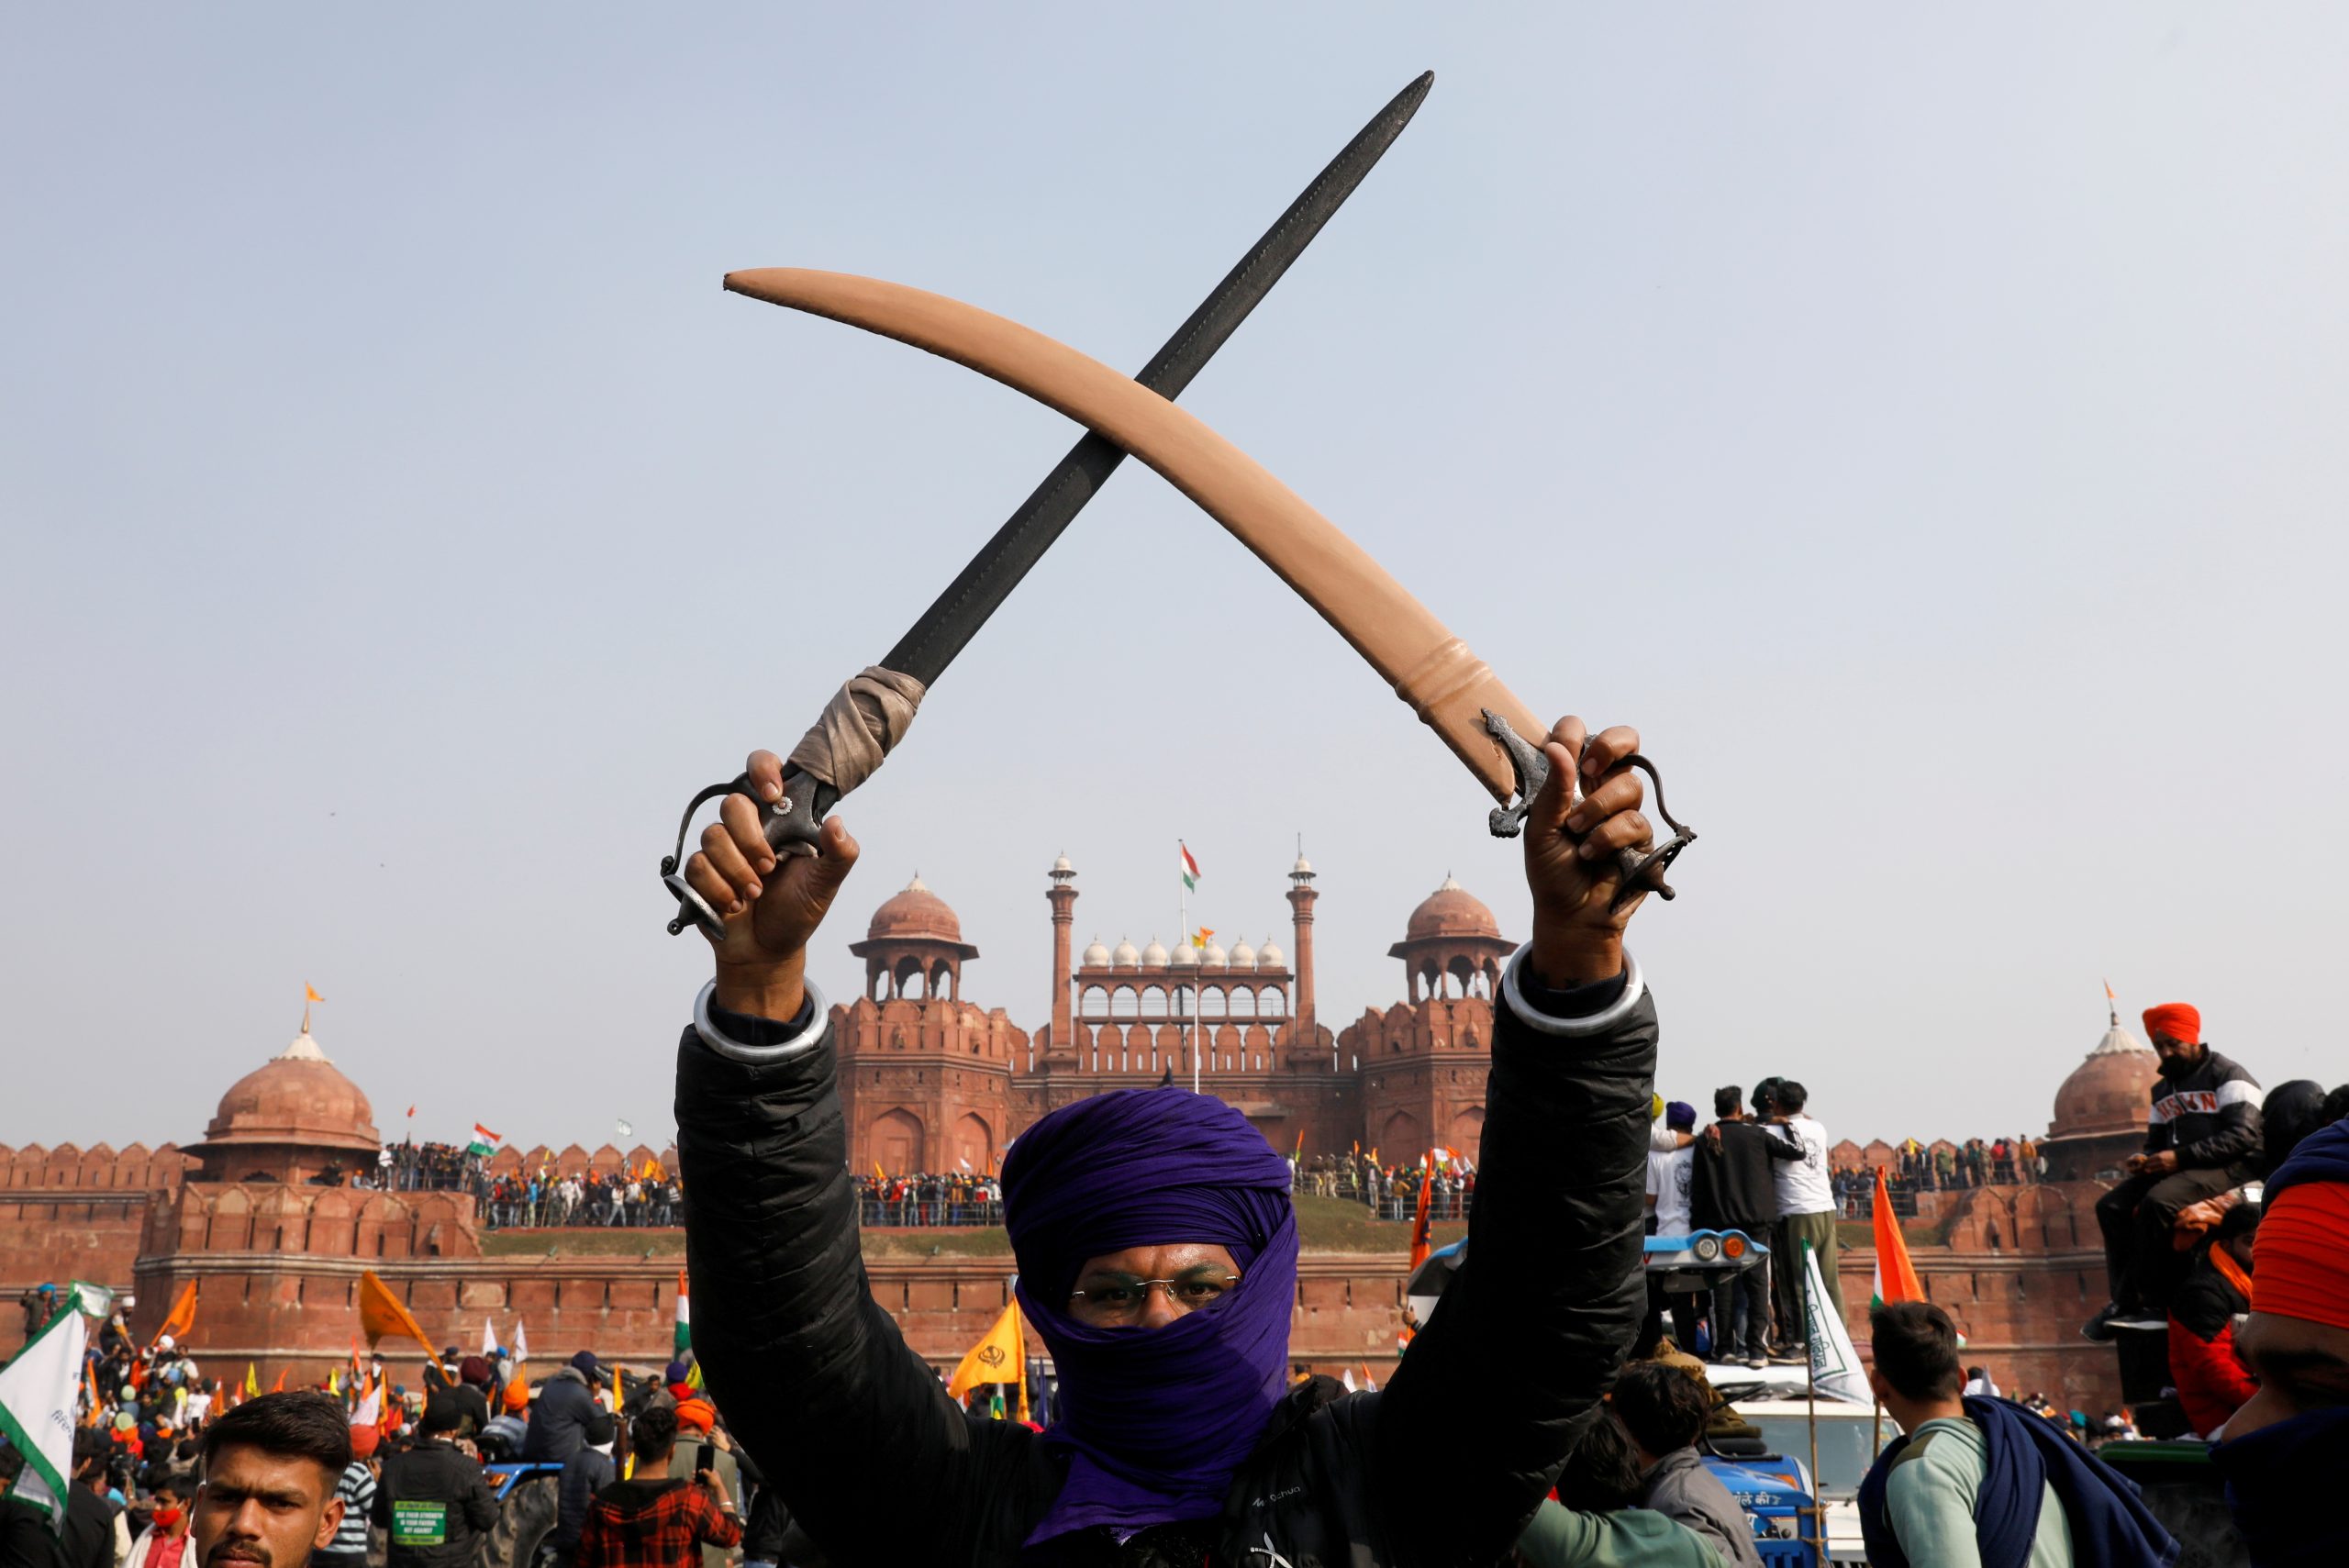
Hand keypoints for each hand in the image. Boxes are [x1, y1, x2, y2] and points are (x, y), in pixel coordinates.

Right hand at [679, 750, 861, 1017]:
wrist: (768, 951)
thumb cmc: (799, 910)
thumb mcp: (826, 884)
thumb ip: (840, 854)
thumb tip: (836, 823)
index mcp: (779, 819)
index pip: (763, 770)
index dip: (763, 769)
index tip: (773, 794)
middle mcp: (747, 828)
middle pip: (732, 804)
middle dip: (750, 839)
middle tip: (769, 867)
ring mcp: (721, 850)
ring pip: (712, 836)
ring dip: (736, 870)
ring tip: (755, 894)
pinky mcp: (699, 873)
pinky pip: (696, 865)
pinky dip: (717, 888)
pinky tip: (733, 905)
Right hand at [695, 1468, 730, 1506]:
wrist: (716, 1492)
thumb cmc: (715, 1482)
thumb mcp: (710, 1475)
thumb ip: (705, 1472)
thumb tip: (700, 1470)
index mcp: (713, 1472)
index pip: (707, 1469)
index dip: (702, 1468)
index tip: (697, 1468)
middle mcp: (711, 1477)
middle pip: (703, 1475)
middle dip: (697, 1474)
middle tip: (693, 1473)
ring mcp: (708, 1482)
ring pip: (701, 1480)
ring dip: (696, 1480)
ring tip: (692, 1479)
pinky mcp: (706, 1487)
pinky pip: (701, 1485)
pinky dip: (698, 1485)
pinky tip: (695, 1484)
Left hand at [1521, 716, 1651, 983]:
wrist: (1570, 914)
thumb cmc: (1551, 871)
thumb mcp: (1541, 828)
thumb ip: (1553, 788)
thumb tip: (1556, 746)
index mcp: (1574, 780)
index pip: (1582, 735)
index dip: (1575, 734)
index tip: (1565, 753)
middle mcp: (1602, 789)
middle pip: (1626, 740)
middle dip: (1610, 746)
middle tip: (1589, 769)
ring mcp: (1625, 811)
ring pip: (1629, 785)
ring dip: (1598, 810)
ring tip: (1578, 835)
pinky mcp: (1643, 837)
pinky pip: (1635, 821)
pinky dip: (1608, 838)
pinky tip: (1593, 854)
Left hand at [2138, 1150, 2178, 1176]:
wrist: (2180, 1158)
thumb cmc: (2171, 1154)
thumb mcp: (2162, 1153)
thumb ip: (2155, 1156)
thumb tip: (2149, 1159)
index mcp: (2159, 1156)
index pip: (2148, 1160)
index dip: (2144, 1162)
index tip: (2142, 1163)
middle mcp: (2160, 1162)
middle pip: (2149, 1166)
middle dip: (2145, 1167)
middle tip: (2142, 1168)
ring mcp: (2163, 1167)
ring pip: (2153, 1170)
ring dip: (2149, 1171)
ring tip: (2146, 1171)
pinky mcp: (2167, 1171)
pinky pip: (2159, 1173)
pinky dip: (2155, 1173)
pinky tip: (2154, 1172)